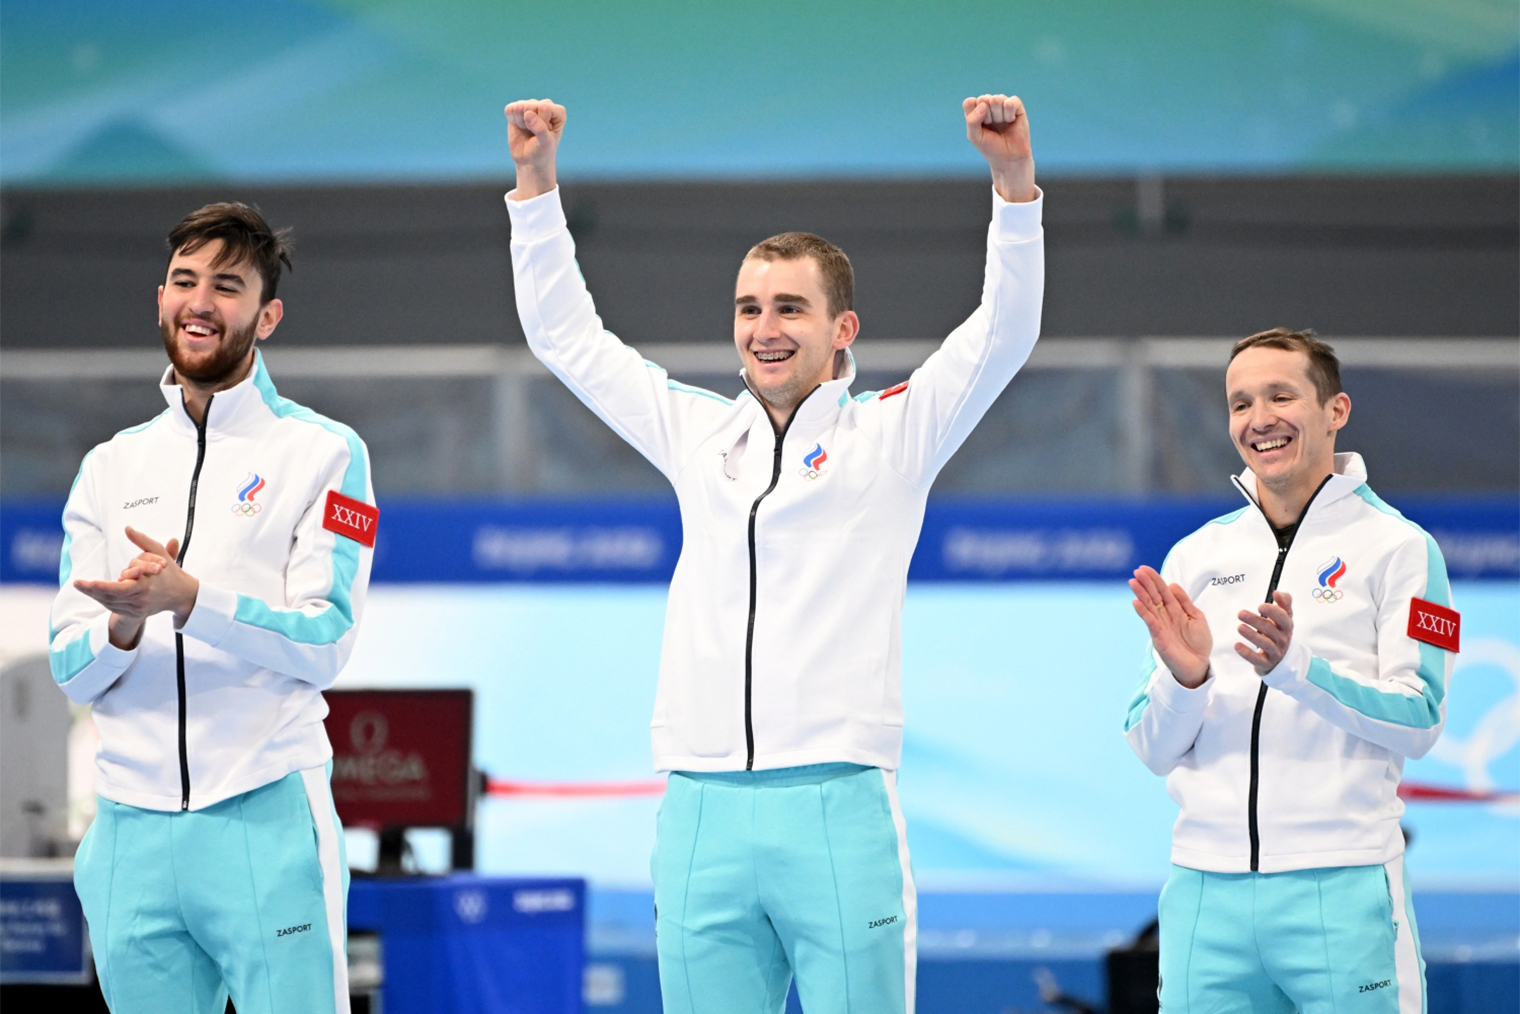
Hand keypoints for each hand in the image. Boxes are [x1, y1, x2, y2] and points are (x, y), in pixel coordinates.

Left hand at [74, 527, 199, 649]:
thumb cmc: (168, 572)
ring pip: (110, 603)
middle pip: (110, 597)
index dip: (101, 587)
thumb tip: (127, 528)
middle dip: (91, 590)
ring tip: (82, 586)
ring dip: (95, 594)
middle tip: (77, 583)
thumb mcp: (158, 553)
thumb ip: (142, 540)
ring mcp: (137, 609)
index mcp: (146, 586)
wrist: (180, 595)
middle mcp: (140, 600)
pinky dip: (103, 599)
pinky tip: (94, 592)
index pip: (119, 588)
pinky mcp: (135, 614)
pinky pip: (114, 607)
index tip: (88, 581)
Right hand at [504, 99, 565, 200]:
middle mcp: (545, 105)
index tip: (544, 135)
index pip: (544, 108)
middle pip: (530, 106)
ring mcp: (531, 106)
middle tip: (534, 135)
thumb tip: (528, 113)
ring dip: (521, 122)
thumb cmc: (542, 152)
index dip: (541, 123)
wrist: (530, 161)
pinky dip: (512, 120)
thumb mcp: (545, 143)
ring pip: (519, 107)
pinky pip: (510, 109)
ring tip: (528, 131)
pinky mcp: (517, 109)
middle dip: (529, 123)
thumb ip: (540, 128)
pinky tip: (520, 127)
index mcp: (558, 112)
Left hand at [963, 94, 1034, 202]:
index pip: (969, 102)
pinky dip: (1009, 114)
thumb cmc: (990, 147)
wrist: (1009, 158)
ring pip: (996, 99)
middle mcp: (989, 105)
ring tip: (1002, 125)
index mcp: (976, 110)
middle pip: (983, 99)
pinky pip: (1010, 102)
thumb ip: (972, 120)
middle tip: (992, 127)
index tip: (980, 128)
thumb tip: (983, 104)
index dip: (974, 115)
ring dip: (998, 116)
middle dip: (987, 117)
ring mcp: (1003, 104)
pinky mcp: (1017, 106)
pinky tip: (1011, 121)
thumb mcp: (974, 136)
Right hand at [1130, 565, 1211, 687]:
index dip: (1155, 579)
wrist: (1199, 664)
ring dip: (1140, 594)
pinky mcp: (1158, 636)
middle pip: (1153, 596)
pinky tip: (1136, 602)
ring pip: (1149, 606)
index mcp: (1175, 609)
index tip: (1145, 569)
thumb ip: (1185, 602)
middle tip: (1137, 571)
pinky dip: (1142, 611)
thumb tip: (1172, 584)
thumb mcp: (1196, 617)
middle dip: (1146, 583)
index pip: (1163, 591)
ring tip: (1133, 582)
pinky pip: (1149, 621)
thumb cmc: (1199, 642)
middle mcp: (1165, 615)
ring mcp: (1160, 625)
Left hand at [1236, 591, 1292, 675]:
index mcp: (1286, 627)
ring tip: (1240, 627)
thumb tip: (1278, 592)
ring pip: (1265, 644)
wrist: (1282, 658)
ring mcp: (1275, 652)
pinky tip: (1237, 645)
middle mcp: (1282, 639)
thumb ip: (1284, 602)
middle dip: (1255, 621)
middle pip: (1270, 630)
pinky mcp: (1266, 663)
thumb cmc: (1279, 633)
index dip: (1273, 612)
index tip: (1260, 606)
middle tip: (1241, 613)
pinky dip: (1247, 653)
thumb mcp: (1284, 617)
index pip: (1283, 619)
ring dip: (1251, 635)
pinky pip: (1257, 659)